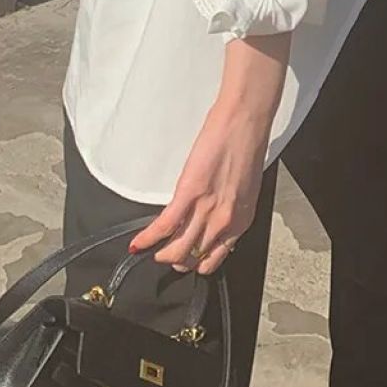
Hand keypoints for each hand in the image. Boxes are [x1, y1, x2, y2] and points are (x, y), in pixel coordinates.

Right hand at [128, 102, 266, 273]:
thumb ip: (231, 208)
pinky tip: (138, 242)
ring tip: (153, 250)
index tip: (188, 260)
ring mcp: (206, 210)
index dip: (196, 264)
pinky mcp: (188, 193)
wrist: (244, 123)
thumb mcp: (245, 189)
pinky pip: (164, 226)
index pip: (213, 260)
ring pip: (176, 251)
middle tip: (167, 254)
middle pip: (192, 259)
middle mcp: (224, 222)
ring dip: (161, 254)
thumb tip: (215, 217)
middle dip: (177, 261)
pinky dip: (147, 238)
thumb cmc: (248, 147)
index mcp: (240, 221)